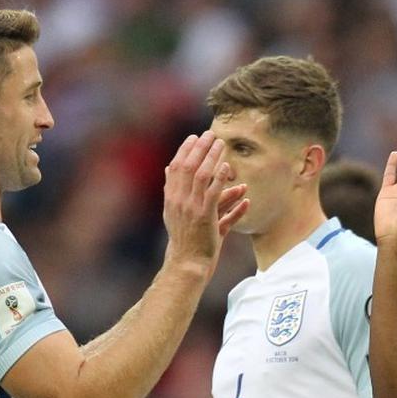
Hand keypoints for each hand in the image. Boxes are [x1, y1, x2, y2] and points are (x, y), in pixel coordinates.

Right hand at [162, 132, 248, 273]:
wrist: (187, 263)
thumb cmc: (184, 239)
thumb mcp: (173, 211)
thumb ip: (173, 188)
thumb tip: (169, 168)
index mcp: (171, 198)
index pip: (176, 167)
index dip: (185, 150)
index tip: (194, 137)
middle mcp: (179, 201)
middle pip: (189, 167)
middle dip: (200, 148)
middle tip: (211, 134)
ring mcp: (191, 208)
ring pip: (202, 176)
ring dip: (212, 157)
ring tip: (221, 144)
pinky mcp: (205, 217)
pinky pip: (214, 193)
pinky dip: (220, 179)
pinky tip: (227, 168)